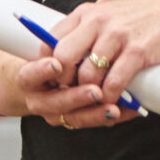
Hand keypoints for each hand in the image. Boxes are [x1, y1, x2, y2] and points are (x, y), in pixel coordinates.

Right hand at [17, 51, 132, 130]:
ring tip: (115, 107)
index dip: (42, 71)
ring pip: (75, 118)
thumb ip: (63, 48)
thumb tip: (80, 38)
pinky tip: (130, 111)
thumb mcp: (54, 48)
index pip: (31, 75)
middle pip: (57, 102)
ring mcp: (55, 113)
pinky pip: (93, 122)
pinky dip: (112, 117)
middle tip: (96, 91)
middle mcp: (40, 99)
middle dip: (77, 97)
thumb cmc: (52, 61)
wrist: (47, 81)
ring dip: (96, 112)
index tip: (57, 64)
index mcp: (29, 78)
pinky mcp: (74, 121)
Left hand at [47, 0, 159, 111]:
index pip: (51, 41)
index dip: (49, 65)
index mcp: (87, 13)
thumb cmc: (144, 16)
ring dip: (90, 93)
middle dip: (65, 81)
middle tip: (73, 92)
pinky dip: (111, 96)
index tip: (57, 80)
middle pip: (63, 59)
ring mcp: (117, 35)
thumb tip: (62, 53)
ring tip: (95, 100)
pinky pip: (114, 81)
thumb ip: (86, 28)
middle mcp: (98, 21)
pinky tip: (114, 99)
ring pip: (88, 75)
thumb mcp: (109, 13)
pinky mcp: (137, 50)